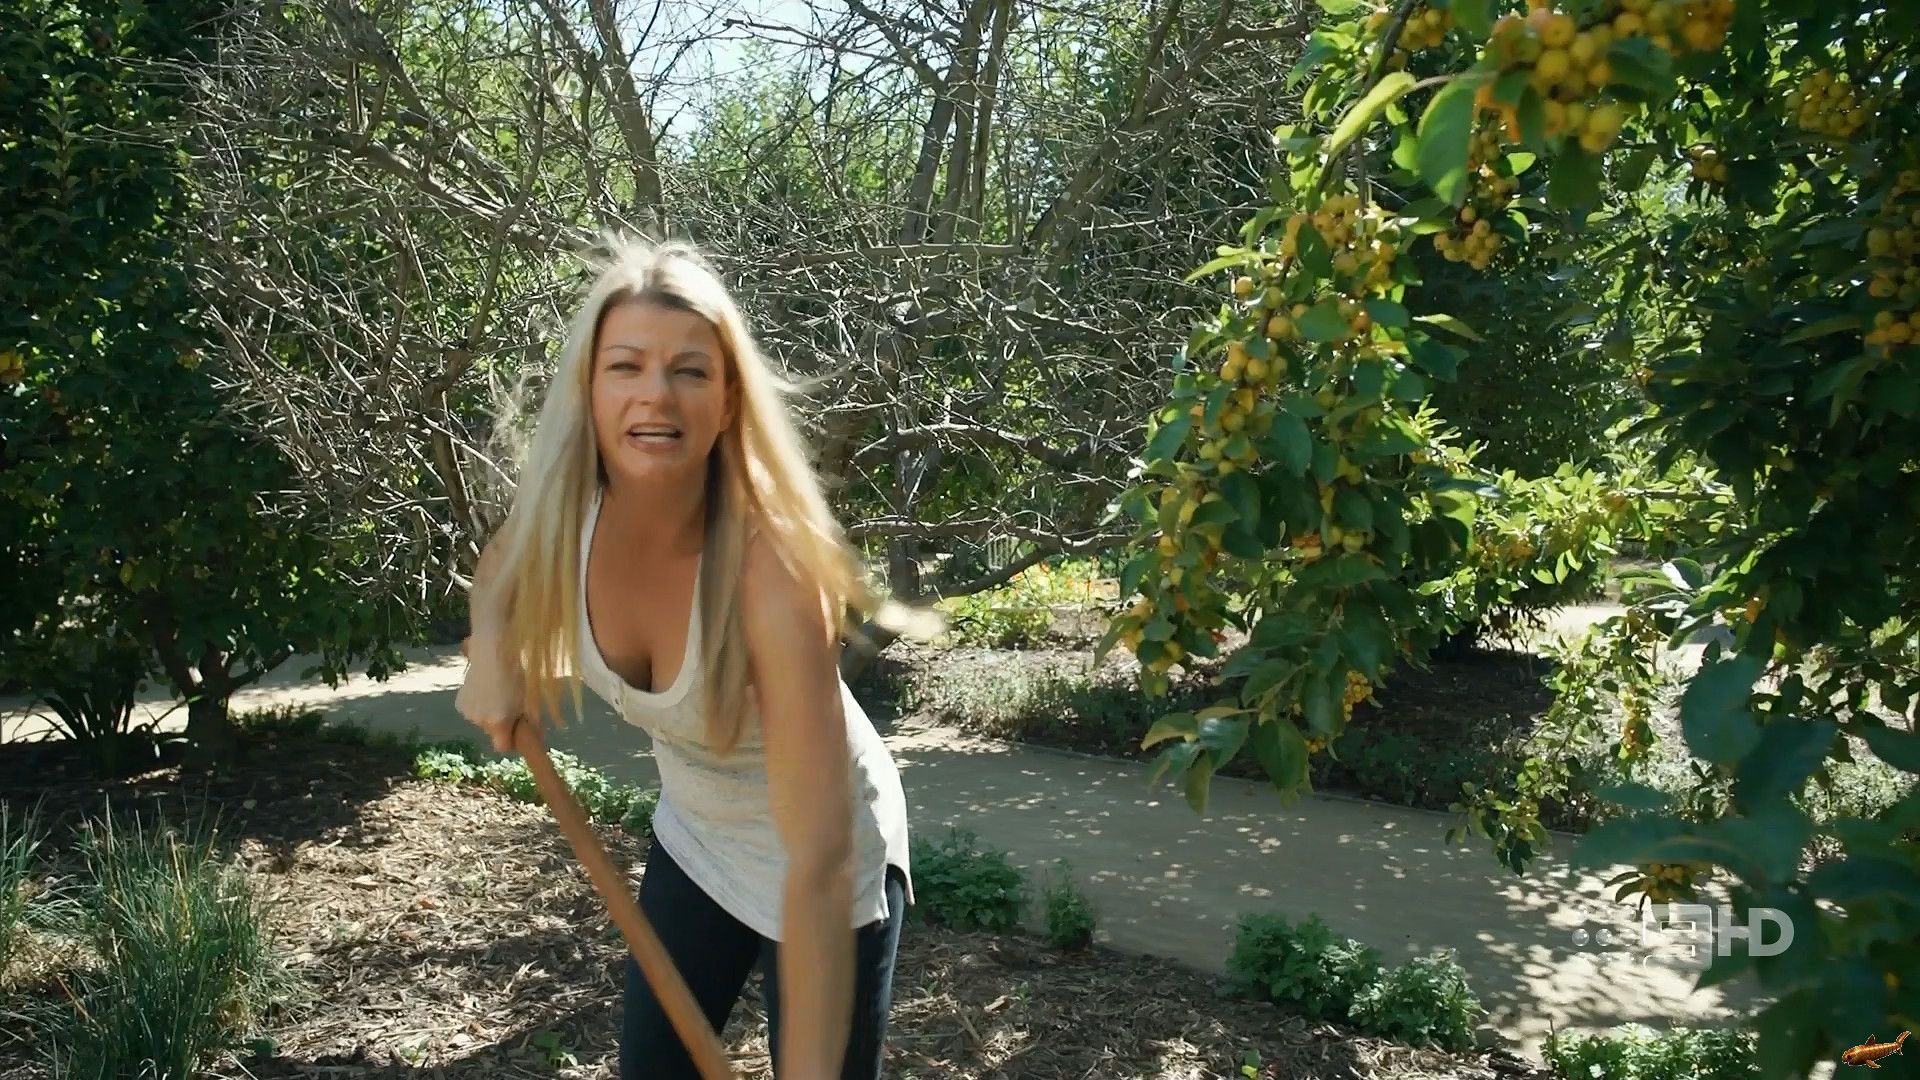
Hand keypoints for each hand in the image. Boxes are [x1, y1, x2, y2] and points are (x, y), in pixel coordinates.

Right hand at [455, 633, 526, 752]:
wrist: (492, 651)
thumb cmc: (515, 673)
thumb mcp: (528, 698)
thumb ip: (531, 721)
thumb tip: (538, 737)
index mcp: (498, 722)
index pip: (502, 747)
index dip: (512, 742)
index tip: (518, 731)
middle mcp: (480, 721)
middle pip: (492, 732)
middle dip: (501, 724)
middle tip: (510, 705)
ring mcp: (467, 712)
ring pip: (482, 721)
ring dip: (489, 713)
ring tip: (497, 692)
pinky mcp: (459, 703)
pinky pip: (472, 711)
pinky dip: (479, 705)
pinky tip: (484, 689)